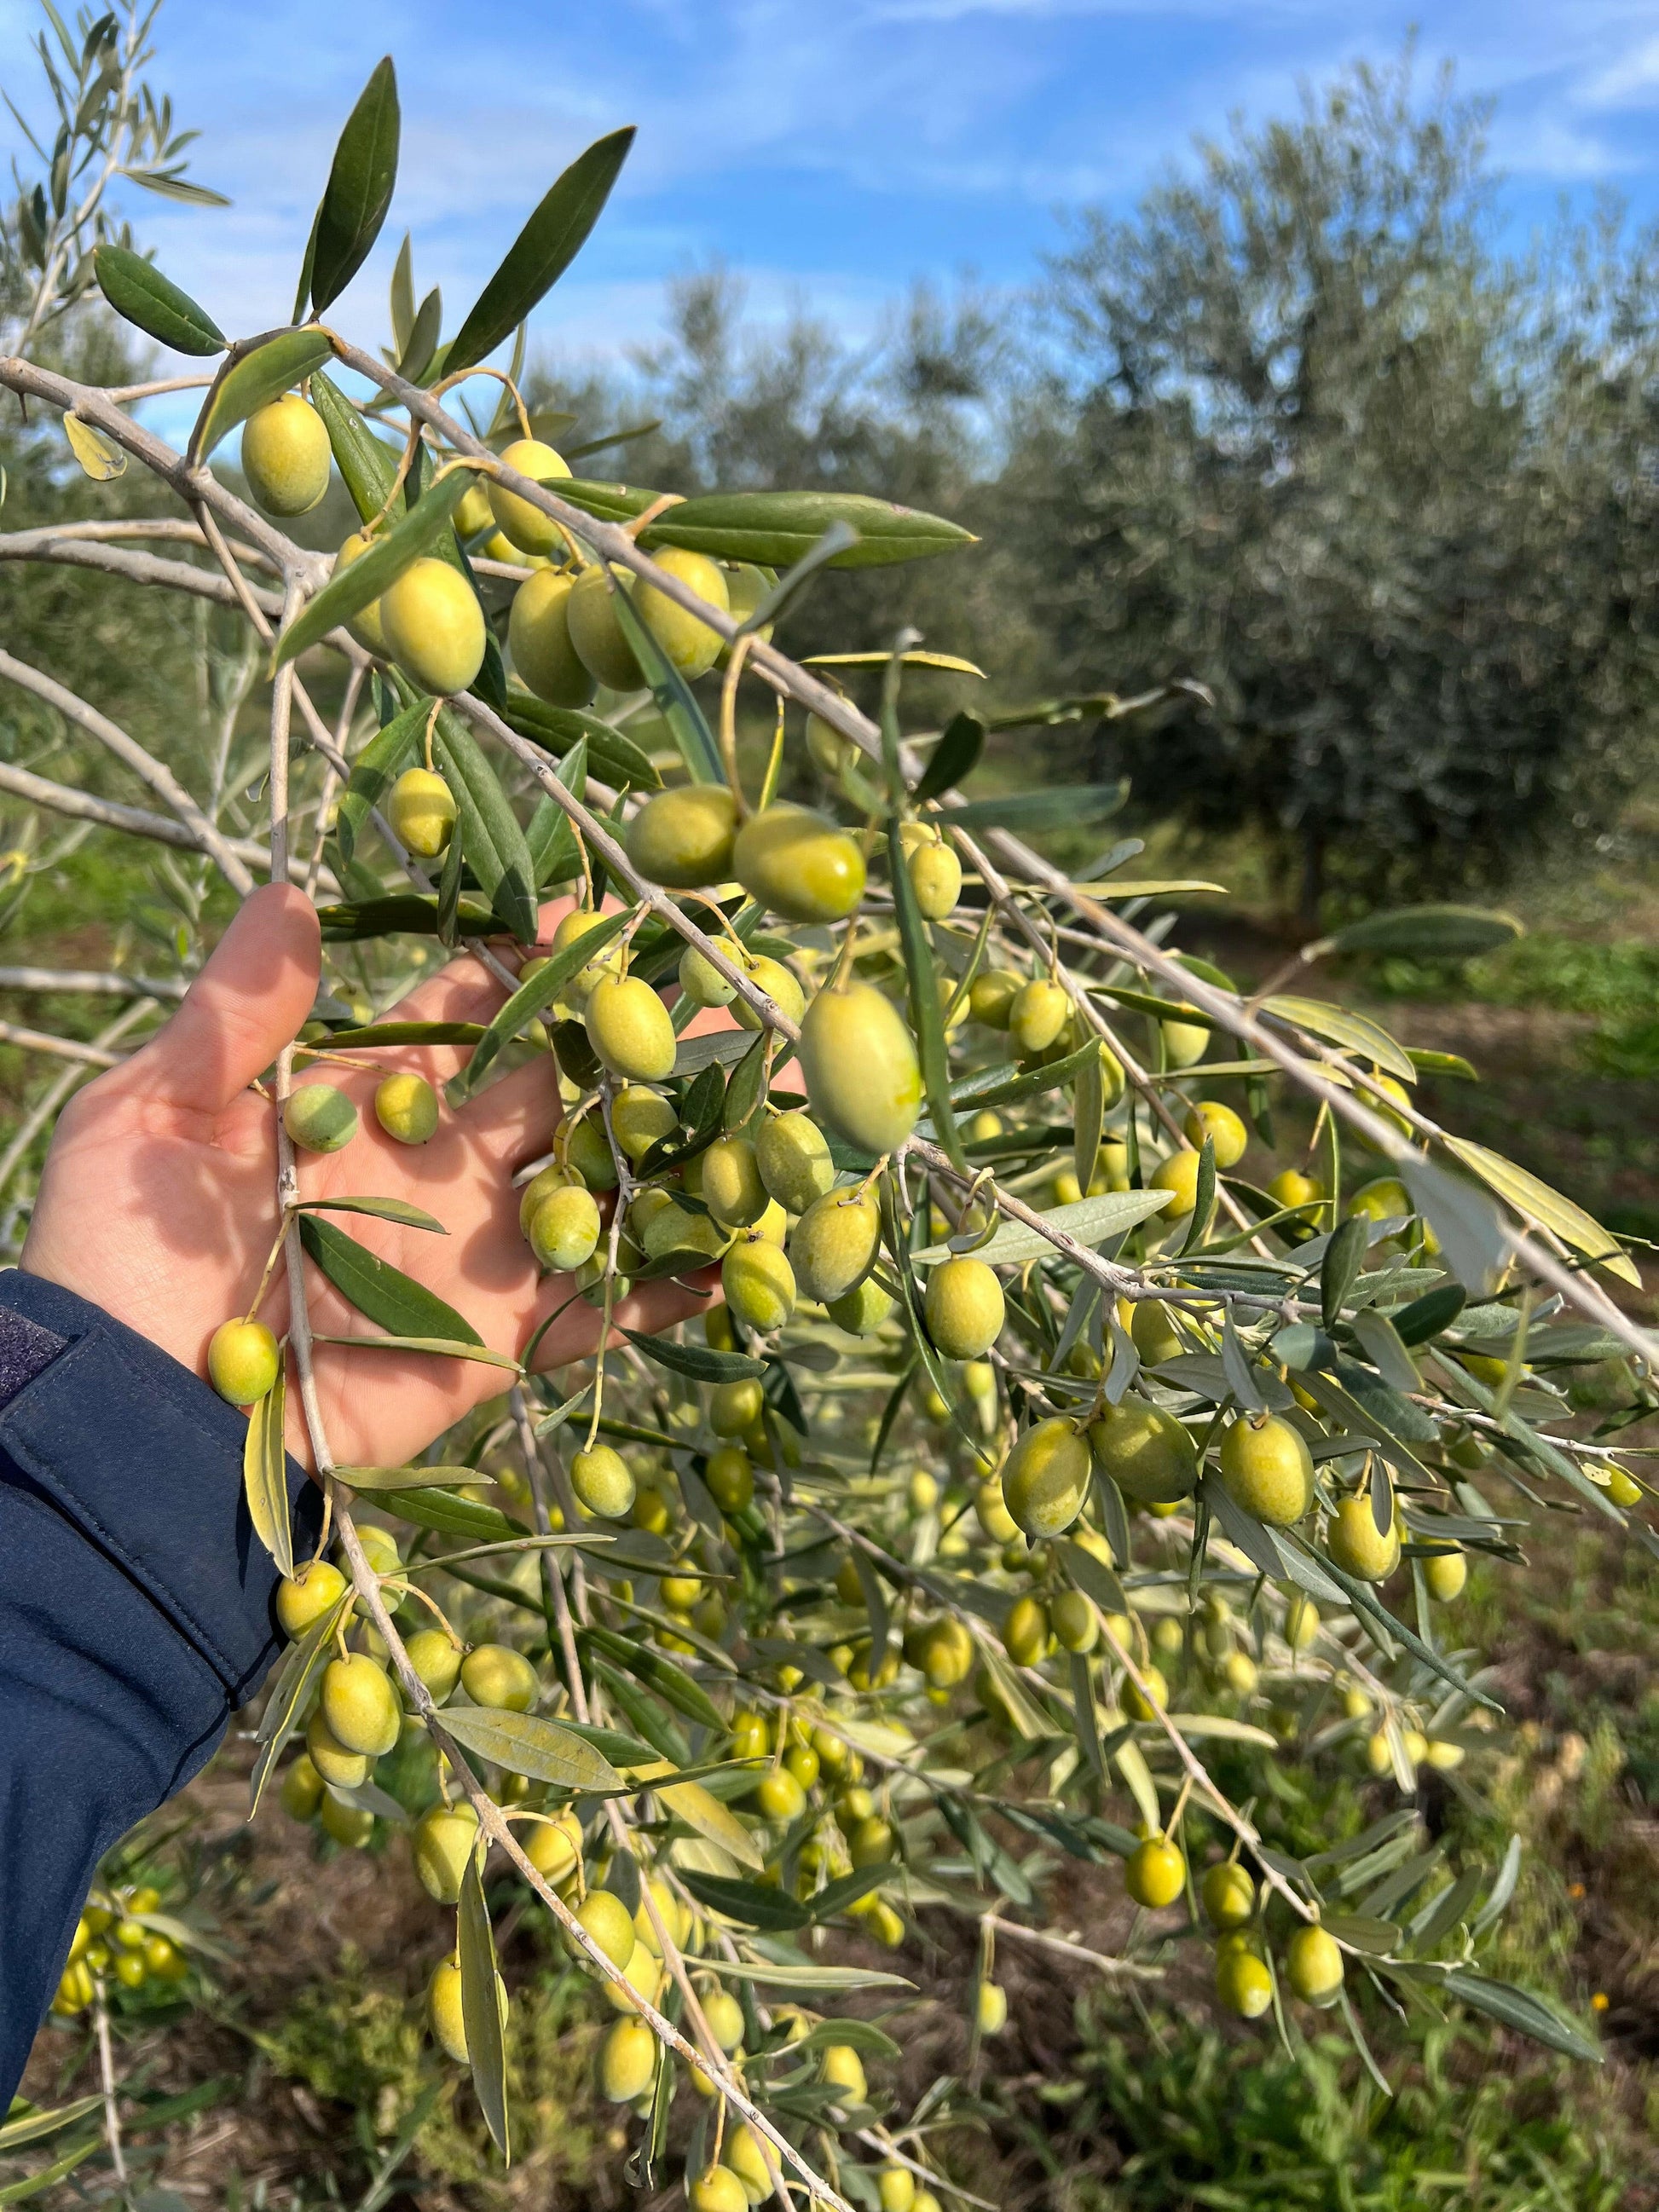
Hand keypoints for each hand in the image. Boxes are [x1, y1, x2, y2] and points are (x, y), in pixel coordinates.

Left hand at [22, 884, 712, 1468]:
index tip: (605, 918)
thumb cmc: (122, 1260)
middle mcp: (441, 1165)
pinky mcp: (498, 1344)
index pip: (477, 1008)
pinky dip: (667, 1290)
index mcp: (368, 1098)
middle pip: (565, 1083)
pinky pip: (599, 1311)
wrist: (134, 1420)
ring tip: (770, 1107)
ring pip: (603, 1185)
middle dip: (645, 1041)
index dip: (541, 962)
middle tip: (733, 996)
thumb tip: (292, 888)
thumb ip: (234, 1014)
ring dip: (680, 1150)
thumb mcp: (151, 1117)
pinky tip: (740, 1261)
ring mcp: (477, 1255)